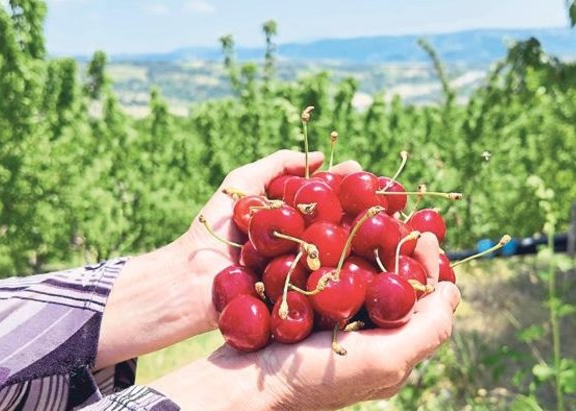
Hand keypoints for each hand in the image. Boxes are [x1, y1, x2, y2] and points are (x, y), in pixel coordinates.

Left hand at [96, 150, 358, 368]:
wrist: (190, 280)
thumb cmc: (212, 229)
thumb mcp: (241, 184)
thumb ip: (276, 165)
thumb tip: (320, 156)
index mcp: (294, 218)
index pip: (329, 196)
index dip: (347, 183)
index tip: (362, 171)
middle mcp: (305, 243)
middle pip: (343, 222)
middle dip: (365, 208)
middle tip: (384, 197)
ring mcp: (306, 271)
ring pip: (345, 253)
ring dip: (367, 240)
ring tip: (385, 223)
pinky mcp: (305, 299)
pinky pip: (332, 285)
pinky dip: (353, 273)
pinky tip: (372, 260)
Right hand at [150, 233, 461, 409]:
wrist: (243, 386)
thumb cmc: (315, 378)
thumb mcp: (384, 359)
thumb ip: (428, 330)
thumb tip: (453, 292)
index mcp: (392, 350)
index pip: (426, 302)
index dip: (432, 266)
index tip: (426, 233)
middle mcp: (368, 337)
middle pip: (396, 285)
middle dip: (401, 249)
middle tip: (398, 216)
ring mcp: (335, 325)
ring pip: (362, 276)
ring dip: (368, 245)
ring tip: (366, 216)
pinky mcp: (306, 312)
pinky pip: (329, 278)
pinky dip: (335, 253)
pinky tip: (329, 232)